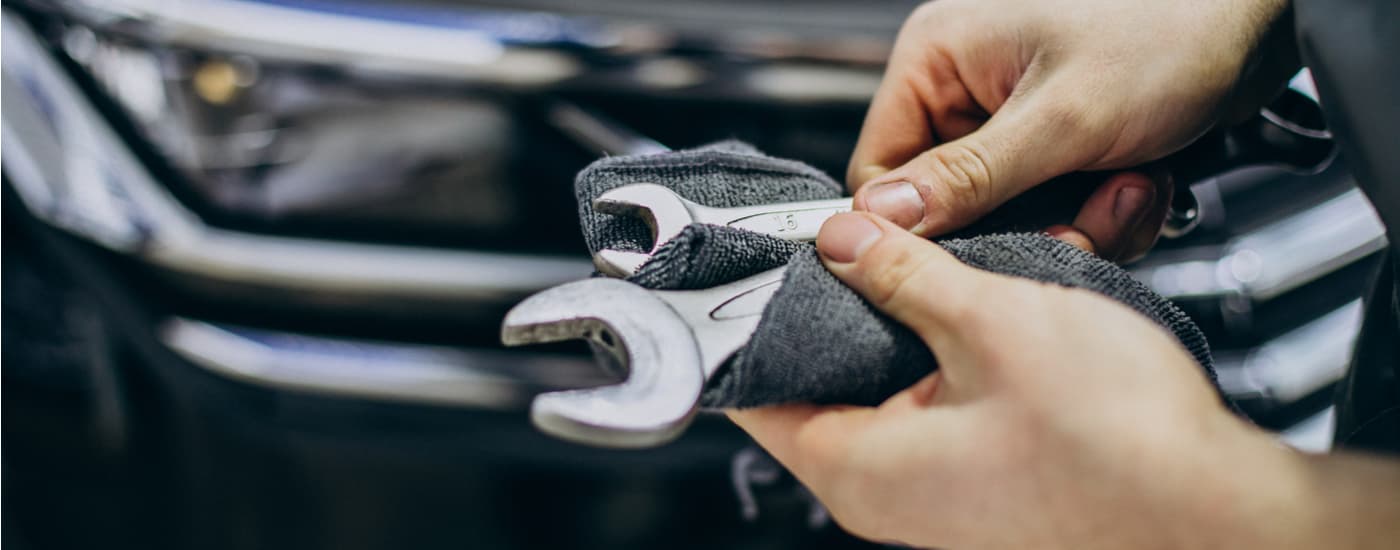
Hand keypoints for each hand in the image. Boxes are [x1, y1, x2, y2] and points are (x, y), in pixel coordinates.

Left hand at [729, 212, 1324, 548]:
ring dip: (911, 318)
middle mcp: (884, 491)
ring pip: (889, 380)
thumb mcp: (989, 322)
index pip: (753, 387)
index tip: (763, 256)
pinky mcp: (979, 477)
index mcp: (858, 466)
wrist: (1219, 513)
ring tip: (934, 265)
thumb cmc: (1117, 442)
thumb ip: (901, 274)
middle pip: (823, 375)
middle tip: (856, 237)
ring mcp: (932, 490)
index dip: (753, 312)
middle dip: (844, 300)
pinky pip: (938, 399)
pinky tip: (985, 304)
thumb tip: (841, 239)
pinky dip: (952, 349)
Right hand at [847, 0, 1293, 258]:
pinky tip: (1136, 182)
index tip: (978, 244)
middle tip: (1081, 214)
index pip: (880, 171)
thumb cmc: (1171, 29)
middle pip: (948, 201)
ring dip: (1070, 218)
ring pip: (1004, 211)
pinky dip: (1096, 210)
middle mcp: (964, 83)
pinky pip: (1047, 203)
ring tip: (1125, 186)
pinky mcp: (1054, 137)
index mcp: (937, 56)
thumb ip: (967, 177)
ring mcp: (1010, 112)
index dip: (924, 223)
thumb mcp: (1062, 118)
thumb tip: (885, 219)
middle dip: (1022, 220)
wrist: (1263, 21)